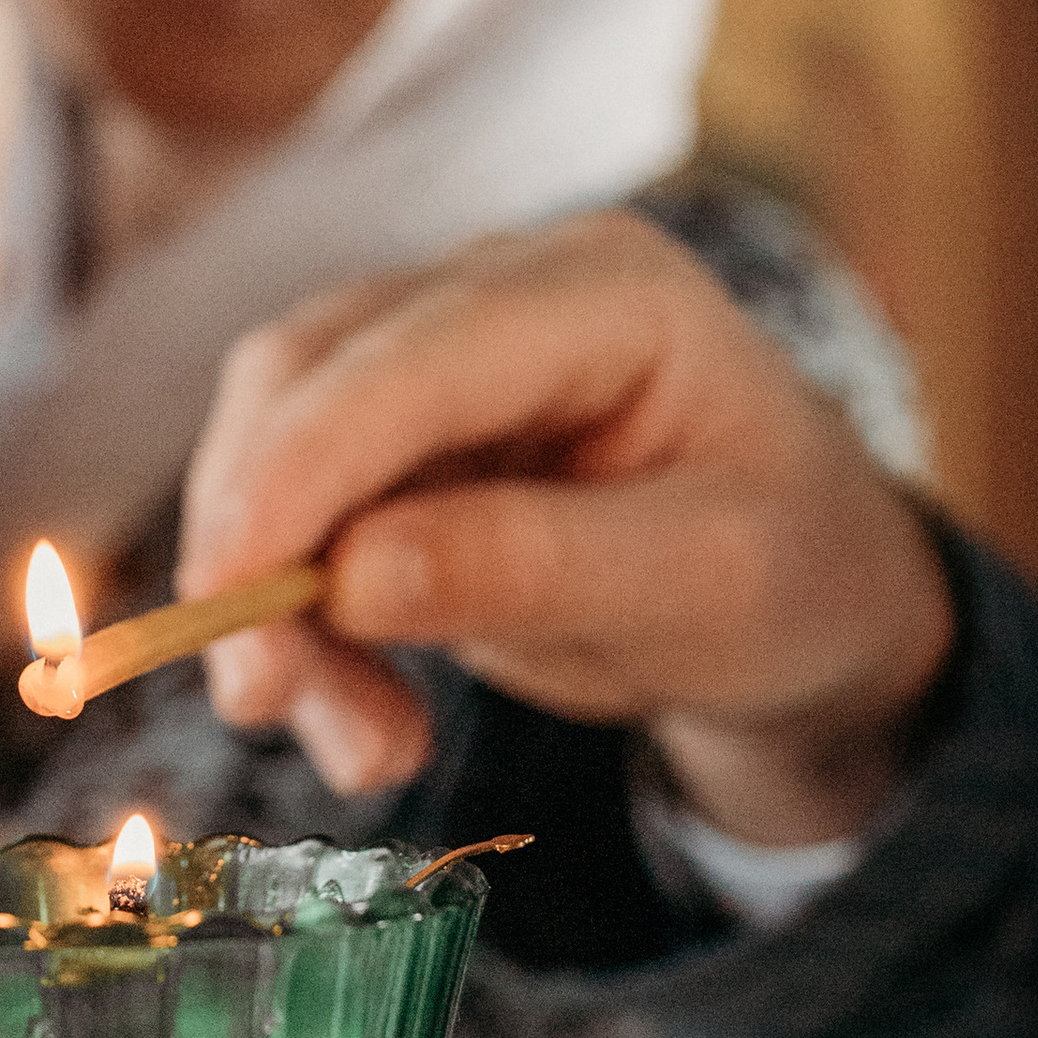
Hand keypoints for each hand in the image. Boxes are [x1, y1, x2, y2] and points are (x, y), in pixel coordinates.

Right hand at [178, 209, 954, 842]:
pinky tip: (367, 721)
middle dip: (255, 538)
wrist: (808, 599)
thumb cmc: (787, 578)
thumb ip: (538, 568)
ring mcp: (434, 351)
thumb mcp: (704, 590)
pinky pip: (291, 514)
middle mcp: (498, 288)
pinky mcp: (391, 432)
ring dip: (272, 603)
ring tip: (362, 749)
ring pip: (272, 445)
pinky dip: (300, 627)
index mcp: (607, 290)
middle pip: (304, 375)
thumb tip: (349, 576)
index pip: (411, 356)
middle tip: (261, 700)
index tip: (229, 597)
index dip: (300, 467)